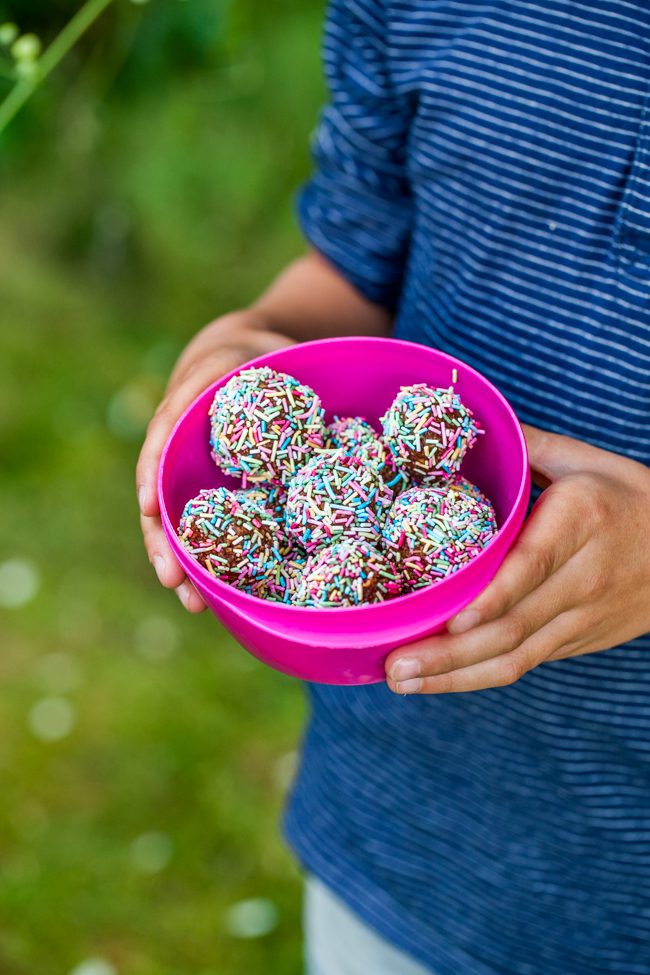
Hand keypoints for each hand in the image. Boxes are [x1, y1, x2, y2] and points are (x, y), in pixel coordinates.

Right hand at [136, 311, 292, 611]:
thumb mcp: (252, 351)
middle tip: (176, 584)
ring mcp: (194, 480)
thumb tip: (300, 378)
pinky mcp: (219, 499)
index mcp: (179, 416)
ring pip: (186, 527)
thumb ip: (267, 364)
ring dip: (191, 567)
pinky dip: (220, 560)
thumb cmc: (246, 358)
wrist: (242, 365)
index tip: (151, 511)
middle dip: (166, 546)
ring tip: (196, 605)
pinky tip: (231, 593)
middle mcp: (179, 455)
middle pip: (162, 504)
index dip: (153, 480)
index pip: (158, 448)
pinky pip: (216, 531)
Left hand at [385, 425, 649, 693]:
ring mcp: (582, 617)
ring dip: (455, 675)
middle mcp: (583, 577)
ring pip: (516, 656)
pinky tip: (439, 680)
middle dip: (450, 653)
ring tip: (402, 681)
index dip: (491, 598)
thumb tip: (467, 427)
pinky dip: (479, 676)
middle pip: (513, 625)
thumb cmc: (630, 497)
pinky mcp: (577, 641)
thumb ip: (529, 447)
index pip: (531, 567)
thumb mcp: (587, 461)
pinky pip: (526, 663)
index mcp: (581, 521)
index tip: (450, 618)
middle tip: (394, 666)